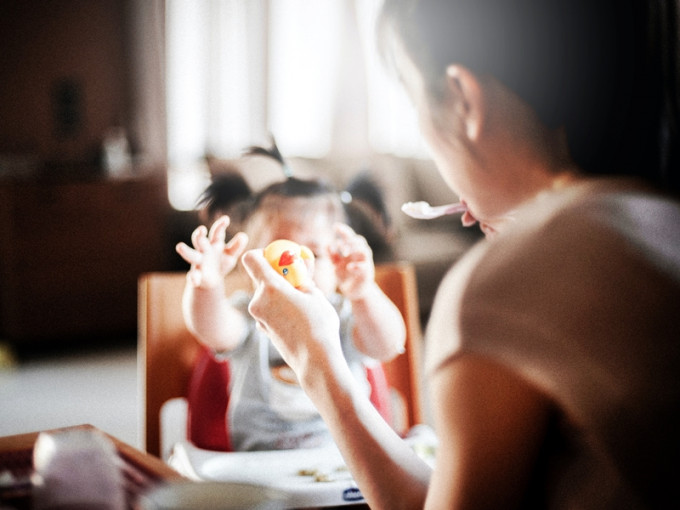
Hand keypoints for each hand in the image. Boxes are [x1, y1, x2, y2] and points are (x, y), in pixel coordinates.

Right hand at [175, 216, 248, 288]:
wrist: (212, 280)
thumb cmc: (221, 263)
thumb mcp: (231, 255)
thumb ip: (236, 246)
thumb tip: (244, 236)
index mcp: (214, 243)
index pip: (216, 232)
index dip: (220, 225)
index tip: (226, 219)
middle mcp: (204, 250)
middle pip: (199, 240)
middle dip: (199, 235)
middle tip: (201, 230)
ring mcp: (199, 262)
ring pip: (191, 255)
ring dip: (186, 251)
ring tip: (179, 246)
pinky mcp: (196, 275)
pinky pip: (193, 276)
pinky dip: (193, 277)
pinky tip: (194, 280)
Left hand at [241, 249, 341, 376]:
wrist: (315, 361)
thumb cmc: (319, 325)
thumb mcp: (315, 294)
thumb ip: (302, 277)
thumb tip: (299, 264)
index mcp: (270, 287)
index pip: (251, 259)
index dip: (262, 254)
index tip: (278, 258)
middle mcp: (258, 301)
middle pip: (260, 277)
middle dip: (277, 274)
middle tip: (297, 278)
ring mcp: (258, 317)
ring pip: (265, 295)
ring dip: (280, 292)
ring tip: (302, 300)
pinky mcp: (262, 329)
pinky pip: (268, 310)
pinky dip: (279, 307)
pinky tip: (297, 316)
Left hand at [330, 223, 374, 299]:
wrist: (355, 292)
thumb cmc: (346, 276)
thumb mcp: (336, 265)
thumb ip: (332, 255)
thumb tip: (326, 244)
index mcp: (353, 250)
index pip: (350, 237)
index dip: (344, 231)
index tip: (335, 226)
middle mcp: (360, 255)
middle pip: (360, 241)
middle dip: (349, 240)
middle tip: (339, 244)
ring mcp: (366, 263)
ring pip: (365, 251)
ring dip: (355, 249)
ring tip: (344, 253)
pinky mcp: (367, 274)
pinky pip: (365, 267)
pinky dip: (357, 265)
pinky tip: (349, 267)